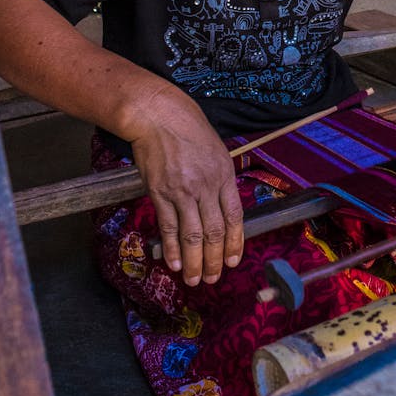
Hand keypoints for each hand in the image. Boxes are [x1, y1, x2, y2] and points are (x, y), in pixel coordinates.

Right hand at [124, 89, 243, 286]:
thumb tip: (222, 208)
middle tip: (214, 278)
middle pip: (214, 232)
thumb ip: (221, 181)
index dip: (235, 243)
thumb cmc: (189, 129)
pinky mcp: (160, 193)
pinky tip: (174, 263)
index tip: (234, 260)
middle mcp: (206, 186)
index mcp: (224, 176)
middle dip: (215, 260)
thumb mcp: (217, 151)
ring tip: (194, 279)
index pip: (234, 217)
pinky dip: (172, 248)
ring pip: (192, 235)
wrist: (159, 116)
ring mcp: (182, 191)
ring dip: (194, 262)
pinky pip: (168, 227)